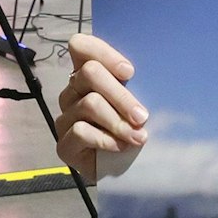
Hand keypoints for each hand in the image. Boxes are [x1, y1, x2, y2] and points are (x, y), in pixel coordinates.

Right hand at [57, 33, 147, 180]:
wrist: (131, 171)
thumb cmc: (138, 129)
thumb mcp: (142, 102)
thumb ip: (139, 84)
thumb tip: (152, 71)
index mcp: (89, 76)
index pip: (80, 46)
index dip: (104, 53)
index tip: (130, 73)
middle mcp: (73, 92)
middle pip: (89, 73)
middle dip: (121, 95)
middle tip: (143, 116)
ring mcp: (66, 117)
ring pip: (90, 104)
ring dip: (119, 121)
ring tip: (139, 137)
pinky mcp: (64, 145)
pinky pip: (81, 131)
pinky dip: (106, 139)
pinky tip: (121, 147)